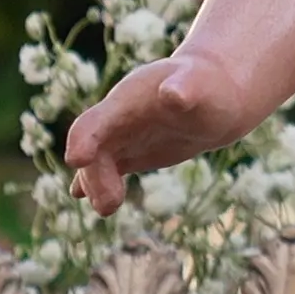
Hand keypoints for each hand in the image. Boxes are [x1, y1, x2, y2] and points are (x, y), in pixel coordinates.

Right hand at [63, 56, 242, 213]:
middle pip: (92, 149)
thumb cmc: (210, 84)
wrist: (218, 93)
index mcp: (127, 99)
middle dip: (94, 177)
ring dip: (96, 186)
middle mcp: (118, 117)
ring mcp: (124, 135)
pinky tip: (81, 196)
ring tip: (108, 209)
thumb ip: (185, 89)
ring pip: (97, 163)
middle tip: (110, 206)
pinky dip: (95, 183)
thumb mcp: (201, 85)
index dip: (82, 140)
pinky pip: (108, 168)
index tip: (77, 161)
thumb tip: (172, 95)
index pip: (94, 121)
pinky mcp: (133, 151)